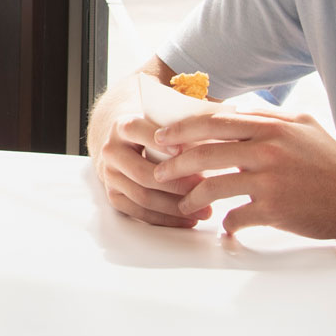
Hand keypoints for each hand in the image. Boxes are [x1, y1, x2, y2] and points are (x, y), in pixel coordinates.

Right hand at [89, 80, 200, 228]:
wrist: (125, 145)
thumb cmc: (156, 130)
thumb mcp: (165, 119)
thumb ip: (187, 119)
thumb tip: (225, 116)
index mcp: (123, 126)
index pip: (136, 130)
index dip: (156, 139)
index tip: (182, 150)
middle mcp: (111, 150)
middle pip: (142, 172)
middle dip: (176, 183)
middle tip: (204, 188)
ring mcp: (110, 176)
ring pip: (142, 196)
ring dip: (175, 207)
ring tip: (204, 210)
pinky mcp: (114, 196)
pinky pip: (140, 213)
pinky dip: (166, 219)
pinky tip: (189, 219)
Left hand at [152, 91, 335, 238]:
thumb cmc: (332, 161)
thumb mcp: (303, 125)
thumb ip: (269, 116)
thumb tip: (238, 110)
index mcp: (269, 127)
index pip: (213, 123)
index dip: (182, 131)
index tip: (163, 140)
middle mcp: (265, 150)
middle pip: (204, 154)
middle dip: (174, 165)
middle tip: (160, 173)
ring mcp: (268, 181)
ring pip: (212, 188)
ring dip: (192, 198)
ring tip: (185, 205)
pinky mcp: (274, 210)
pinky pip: (236, 218)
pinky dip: (227, 225)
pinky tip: (226, 227)